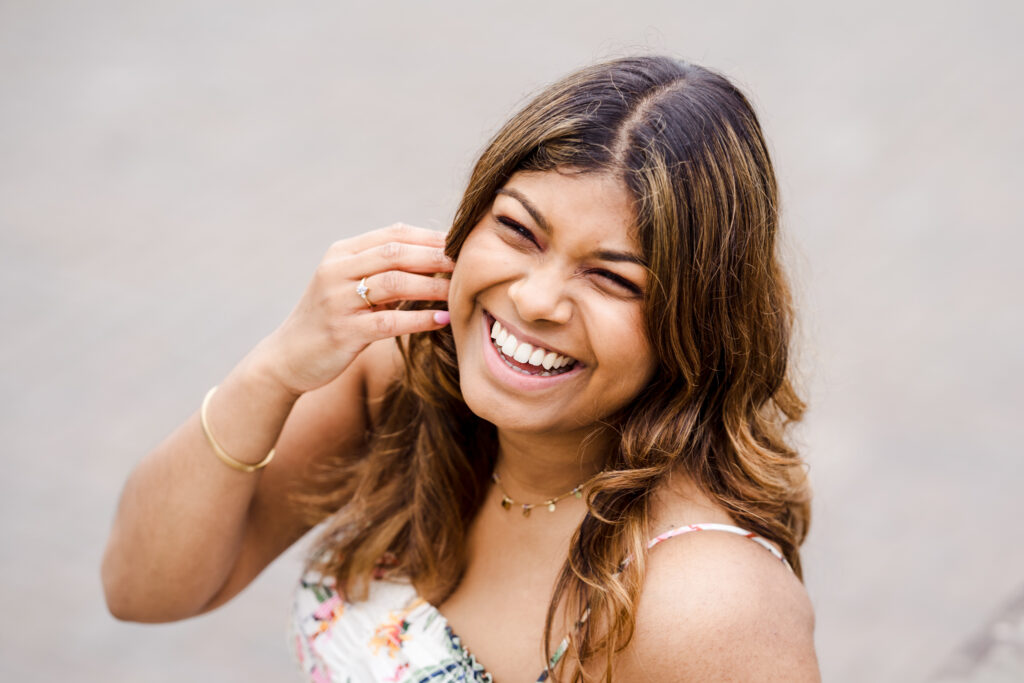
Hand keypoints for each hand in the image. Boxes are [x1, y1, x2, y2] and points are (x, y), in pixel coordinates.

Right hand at [255, 223, 453, 395]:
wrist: (287, 358)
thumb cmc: (331, 319)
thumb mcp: (350, 286)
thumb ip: (383, 270)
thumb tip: (435, 255)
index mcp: (341, 254)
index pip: (393, 234)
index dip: (430, 237)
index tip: (461, 244)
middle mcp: (336, 271)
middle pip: (395, 253)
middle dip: (436, 256)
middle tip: (468, 263)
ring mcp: (337, 301)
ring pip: (394, 283)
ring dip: (432, 285)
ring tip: (460, 290)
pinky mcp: (343, 331)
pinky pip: (389, 321)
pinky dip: (419, 319)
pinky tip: (442, 319)